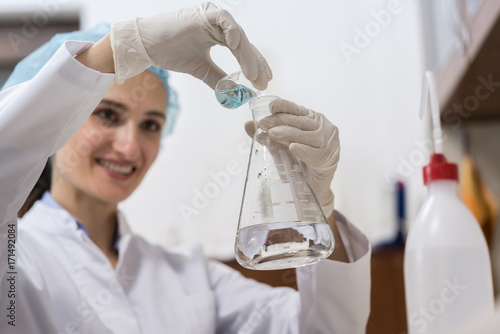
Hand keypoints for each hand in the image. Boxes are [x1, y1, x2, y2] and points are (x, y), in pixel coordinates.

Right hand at [110, 2, 271, 88]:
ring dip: (247, 55)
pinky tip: (237, 47)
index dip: (255, 65)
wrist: (148, 46)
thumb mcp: (201, 70)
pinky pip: (224, 20)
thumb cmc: (171, 53)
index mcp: (218, 35)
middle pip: (244, 43)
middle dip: (255, 63)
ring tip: (253, 74)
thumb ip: (220, 79)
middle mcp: (218, 25)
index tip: (263, 81)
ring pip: (237, 35)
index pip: (243, 50)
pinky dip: (232, 32)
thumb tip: (237, 93)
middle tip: (262, 81)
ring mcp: (212, 18)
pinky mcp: (204, 14)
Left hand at [245, 99, 339, 216]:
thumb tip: (248, 124)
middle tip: (264, 124)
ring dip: (289, 134)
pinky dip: (303, 150)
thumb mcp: (279, 148)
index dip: (285, 106)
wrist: (310, 190)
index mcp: (313, 120)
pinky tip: (293, 148)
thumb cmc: (297, 166)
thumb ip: (267, 136)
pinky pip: (316, 154)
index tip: (271, 107)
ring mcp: (330, 143)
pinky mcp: (330, 160)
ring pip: (308, 135)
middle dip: (281, 121)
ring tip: (273, 134)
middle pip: (301, 121)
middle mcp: (324, 128)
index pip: (298, 109)